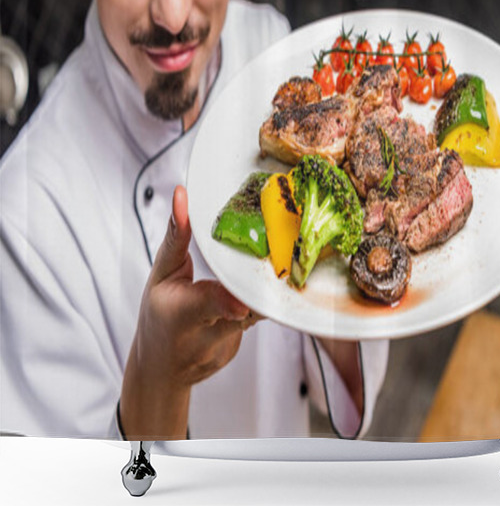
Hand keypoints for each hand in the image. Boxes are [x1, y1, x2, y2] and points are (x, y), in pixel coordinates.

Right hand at [120, 185, 259, 439]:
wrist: (161, 369)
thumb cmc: (158, 315)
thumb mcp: (160, 273)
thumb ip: (176, 236)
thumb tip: (182, 195)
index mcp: (179, 314)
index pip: (205, 306)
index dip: (225, 301)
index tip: (241, 299)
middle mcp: (203, 337)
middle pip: (242, 312)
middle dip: (259, 289)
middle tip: (278, 261)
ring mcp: (223, 347)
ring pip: (256, 314)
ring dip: (265, 290)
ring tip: (278, 264)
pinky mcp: (237, 349)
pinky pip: (256, 318)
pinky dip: (260, 301)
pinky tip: (266, 285)